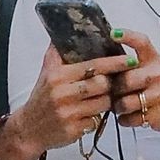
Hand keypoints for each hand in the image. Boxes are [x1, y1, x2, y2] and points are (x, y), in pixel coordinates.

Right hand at [6, 44, 130, 159]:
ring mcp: (69, 113)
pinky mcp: (73, 130)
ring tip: (99, 100)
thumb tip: (64, 29)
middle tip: (110, 85)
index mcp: (58, 76)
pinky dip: (95, 118)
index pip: (93, 66)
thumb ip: (56, 52)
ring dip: (105, 102)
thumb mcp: (46, 72)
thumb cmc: (42, 98)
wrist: (28, 129)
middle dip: (110, 85)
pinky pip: (96, 122)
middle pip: (102, 85)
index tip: (130, 60)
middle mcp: (63, 93)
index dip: (114, 63)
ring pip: (103, 104)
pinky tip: (88, 115)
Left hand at [105, 31, 159, 137]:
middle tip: (114, 96)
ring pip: (126, 102)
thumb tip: (103, 68)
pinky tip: (130, 117)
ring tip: (121, 108)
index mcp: (155, 61)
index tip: (113, 33)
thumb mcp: (152, 74)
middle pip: (125, 80)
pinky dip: (126, 120)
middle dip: (115, 91)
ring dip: (118, 108)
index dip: (127, 36)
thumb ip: (133, 69)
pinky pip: (132, 118)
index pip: (142, 42)